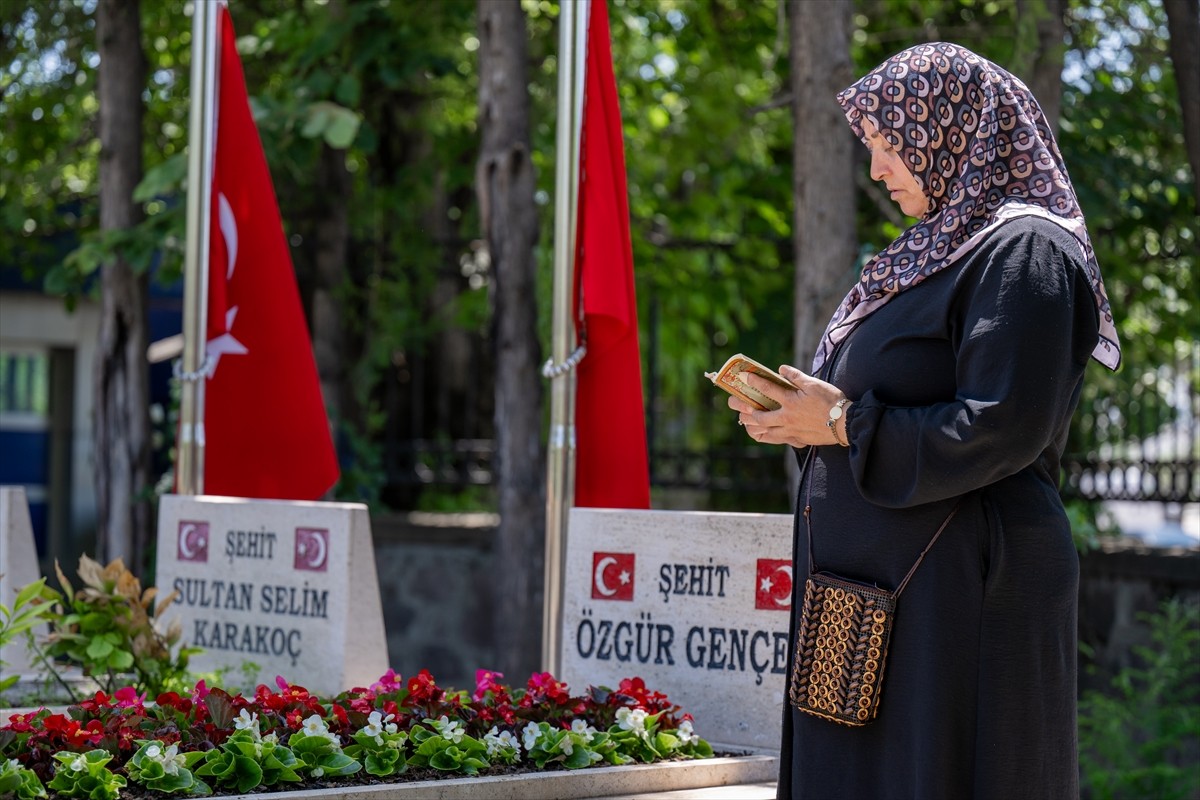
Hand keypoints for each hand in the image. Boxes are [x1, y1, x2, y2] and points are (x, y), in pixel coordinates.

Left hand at [727, 365, 850, 447]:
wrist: (845, 424)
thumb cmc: (832, 402)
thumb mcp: (814, 384)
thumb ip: (796, 377)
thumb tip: (781, 369)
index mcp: (790, 402)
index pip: (768, 389)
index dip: (754, 382)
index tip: (745, 376)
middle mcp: (786, 418)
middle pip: (759, 416)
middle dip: (744, 408)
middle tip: (734, 403)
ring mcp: (790, 431)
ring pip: (764, 431)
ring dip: (751, 425)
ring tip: (743, 420)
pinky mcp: (796, 439)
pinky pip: (775, 440)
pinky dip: (764, 436)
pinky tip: (760, 433)